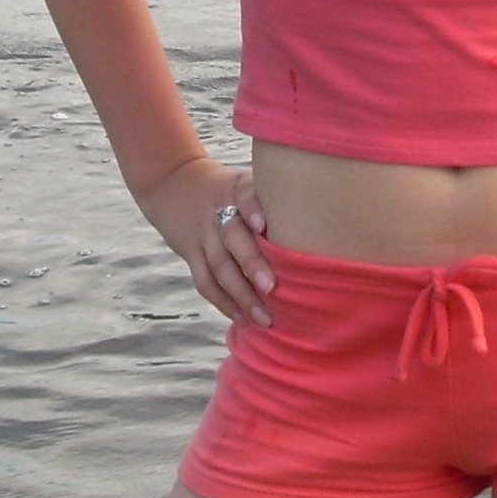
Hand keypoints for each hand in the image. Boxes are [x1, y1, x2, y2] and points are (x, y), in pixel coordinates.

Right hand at [136, 155, 275, 325]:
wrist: (174, 183)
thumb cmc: (228, 188)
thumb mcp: (246, 179)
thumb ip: (274, 198)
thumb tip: (322, 227)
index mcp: (237, 188)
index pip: (245, 195)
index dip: (253, 209)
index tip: (265, 226)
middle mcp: (218, 209)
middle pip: (232, 236)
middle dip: (252, 263)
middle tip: (273, 288)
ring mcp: (202, 232)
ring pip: (218, 266)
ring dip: (241, 294)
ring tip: (264, 318)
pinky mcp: (189, 251)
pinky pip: (204, 280)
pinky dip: (223, 301)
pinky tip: (242, 318)